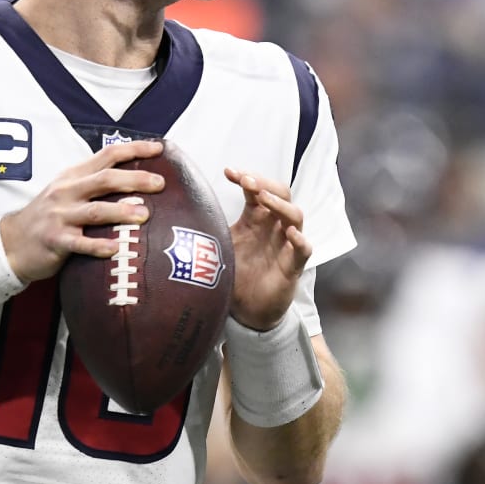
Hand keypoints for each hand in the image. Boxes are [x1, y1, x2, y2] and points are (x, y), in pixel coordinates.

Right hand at [0, 141, 164, 281]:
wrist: (12, 241)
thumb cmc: (49, 217)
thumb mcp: (67, 192)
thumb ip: (95, 184)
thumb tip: (137, 181)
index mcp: (74, 176)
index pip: (107, 155)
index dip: (134, 150)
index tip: (159, 149)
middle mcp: (67, 191)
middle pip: (105, 179)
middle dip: (135, 179)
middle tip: (160, 184)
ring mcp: (60, 215)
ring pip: (95, 210)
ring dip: (121, 211)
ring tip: (144, 215)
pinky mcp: (55, 240)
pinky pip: (80, 243)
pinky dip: (98, 246)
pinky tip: (116, 248)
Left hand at [223, 168, 310, 329]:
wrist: (246, 311)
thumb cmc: (236, 275)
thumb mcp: (218, 246)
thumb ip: (208, 228)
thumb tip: (181, 209)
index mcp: (256, 219)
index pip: (257, 189)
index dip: (246, 177)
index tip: (228, 171)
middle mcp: (273, 227)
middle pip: (281, 194)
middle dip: (265, 184)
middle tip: (247, 181)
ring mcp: (285, 245)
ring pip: (295, 216)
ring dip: (281, 205)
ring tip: (264, 199)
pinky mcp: (292, 266)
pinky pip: (303, 250)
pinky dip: (300, 240)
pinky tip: (291, 234)